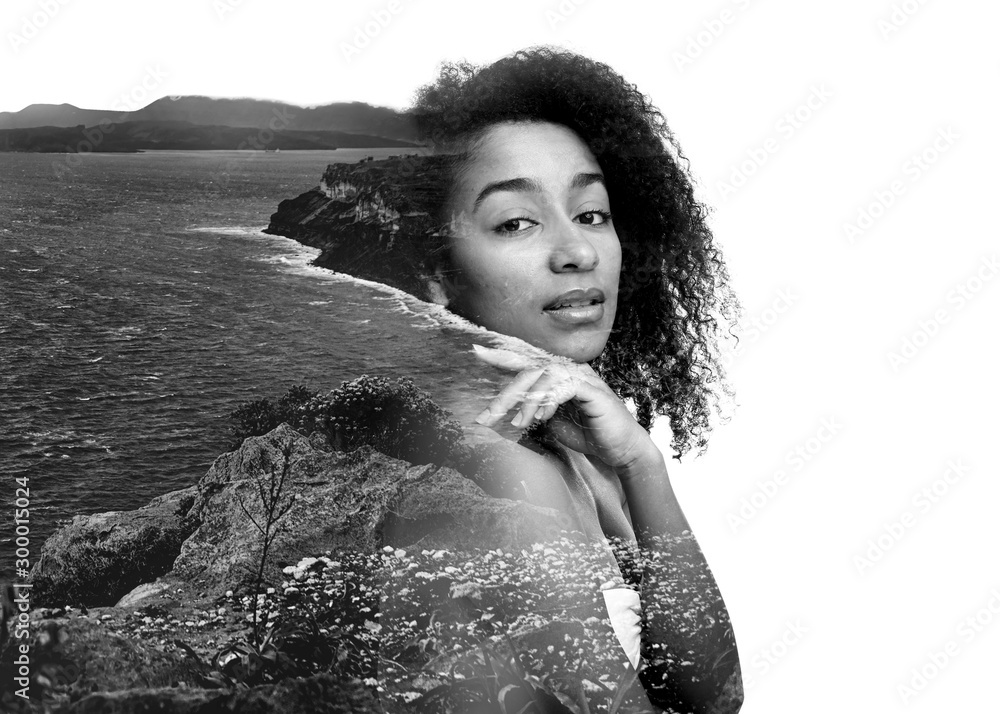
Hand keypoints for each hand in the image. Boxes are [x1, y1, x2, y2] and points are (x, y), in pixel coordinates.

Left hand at [471, 344, 656, 471]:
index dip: (503, 356)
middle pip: (529, 371)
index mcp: (559, 376)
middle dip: (505, 394)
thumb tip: (510, 410)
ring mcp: (582, 377)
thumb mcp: (554, 423)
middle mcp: (570, 370)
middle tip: (486, 416)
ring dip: (526, 401)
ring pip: (543, 376)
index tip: (477, 352)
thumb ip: (535, 410)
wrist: (623, 450)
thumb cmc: (591, 435)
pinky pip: (564, 386)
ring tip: (517, 423)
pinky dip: (548, 400)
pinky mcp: (592, 390)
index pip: (527, 363)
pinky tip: (541, 417)